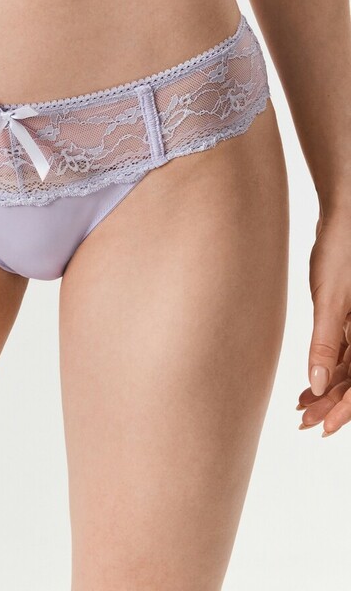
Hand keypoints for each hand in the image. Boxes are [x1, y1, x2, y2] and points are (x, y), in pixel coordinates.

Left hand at [297, 208, 350, 435]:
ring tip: (302, 407)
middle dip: (333, 405)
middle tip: (305, 422)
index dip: (345, 411)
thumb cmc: (341, 251)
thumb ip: (325, 343)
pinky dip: (328, 368)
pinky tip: (309, 383)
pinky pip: (345, 352)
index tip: (323, 429)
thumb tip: (319, 384)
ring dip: (328, 389)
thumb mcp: (330, 300)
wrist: (344, 217)